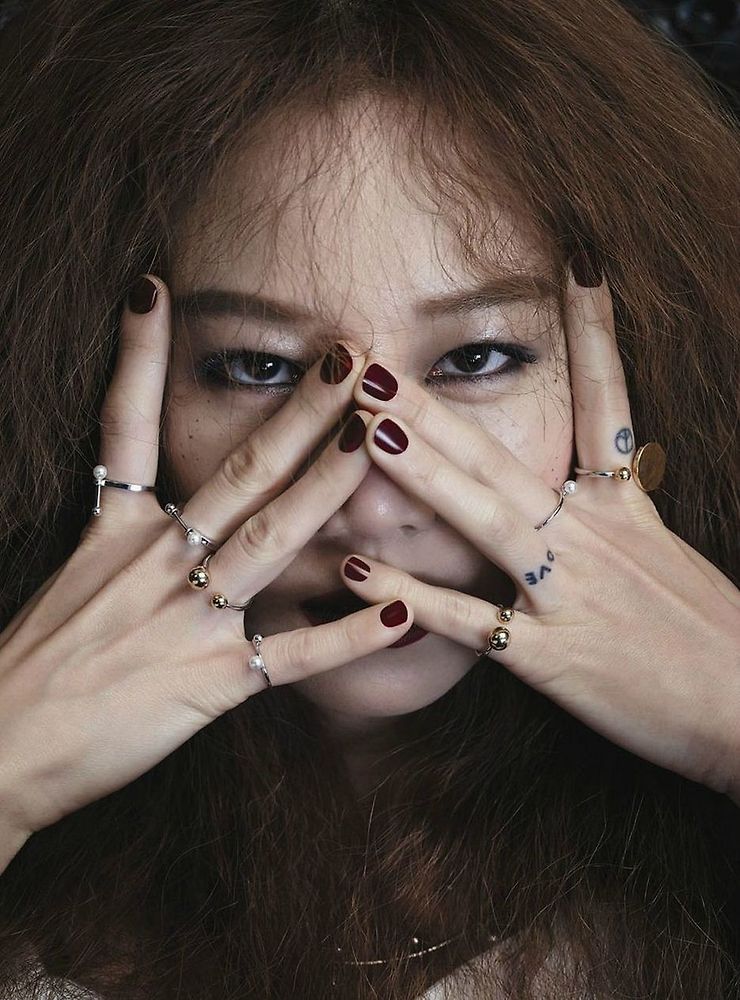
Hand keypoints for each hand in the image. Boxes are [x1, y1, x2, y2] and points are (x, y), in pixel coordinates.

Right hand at [0, 276, 413, 841]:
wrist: (1, 747)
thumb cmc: (38, 662)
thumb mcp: (75, 576)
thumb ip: (125, 533)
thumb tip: (167, 503)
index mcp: (116, 532)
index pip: (122, 426)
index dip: (136, 356)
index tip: (154, 288)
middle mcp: (153, 560)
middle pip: (233, 471)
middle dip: (295, 413)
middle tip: (348, 356)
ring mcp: (185, 617)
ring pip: (266, 539)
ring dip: (324, 488)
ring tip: (377, 442)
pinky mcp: (210, 681)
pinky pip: (292, 656)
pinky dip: (345, 635)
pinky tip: (398, 611)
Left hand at [338, 263, 739, 802]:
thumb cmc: (710, 635)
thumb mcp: (664, 554)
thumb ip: (612, 514)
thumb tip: (574, 487)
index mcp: (625, 506)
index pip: (605, 402)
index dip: (595, 330)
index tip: (576, 261)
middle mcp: (592, 535)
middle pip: (507, 455)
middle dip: (436, 407)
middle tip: (376, 360)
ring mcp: (567, 592)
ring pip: (487, 519)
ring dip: (425, 472)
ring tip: (366, 429)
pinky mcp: (550, 656)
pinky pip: (470, 622)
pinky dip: (413, 599)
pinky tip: (358, 572)